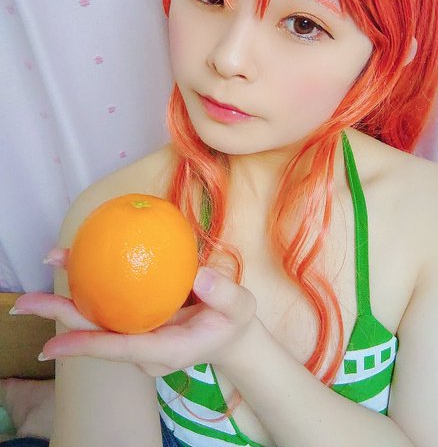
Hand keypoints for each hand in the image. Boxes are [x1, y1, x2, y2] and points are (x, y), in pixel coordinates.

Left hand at [13, 249, 257, 377]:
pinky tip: (83, 255)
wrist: (231, 334)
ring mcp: (139, 334)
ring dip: (70, 294)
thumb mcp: (241, 308)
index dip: (85, 346)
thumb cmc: (235, 322)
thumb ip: (224, 294)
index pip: (121, 349)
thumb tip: (198, 275)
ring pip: (99, 316)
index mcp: (165, 352)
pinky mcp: (139, 319)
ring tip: (51, 263)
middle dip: (60, 318)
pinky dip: (93, 281)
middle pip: (97, 332)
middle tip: (26, 302)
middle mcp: (143, 347)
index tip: (52, 344)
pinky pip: (111, 303)